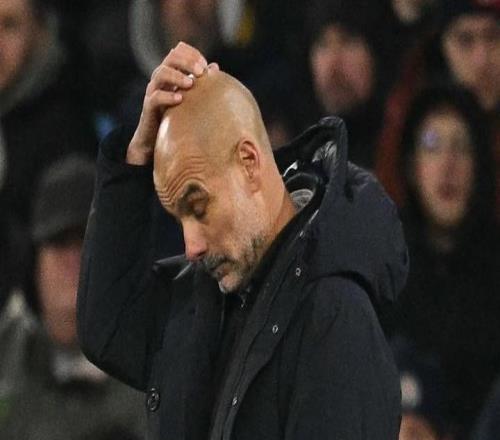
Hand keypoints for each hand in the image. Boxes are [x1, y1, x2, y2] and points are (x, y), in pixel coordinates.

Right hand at [126, 42, 218, 164]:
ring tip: (190, 83)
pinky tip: (180, 99)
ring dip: (177, 75)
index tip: (205, 64)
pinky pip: (156, 97)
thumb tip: (215, 67)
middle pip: (170, 58)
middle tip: (201, 71)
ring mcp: (153, 90)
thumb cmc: (176, 114)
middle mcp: (160, 77)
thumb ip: (199, 81)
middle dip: (187, 61)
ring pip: (161, 73)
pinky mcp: (149, 106)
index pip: (178, 51)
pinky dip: (167, 96)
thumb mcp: (189, 96)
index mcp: (171, 71)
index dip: (192, 54)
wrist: (155, 137)